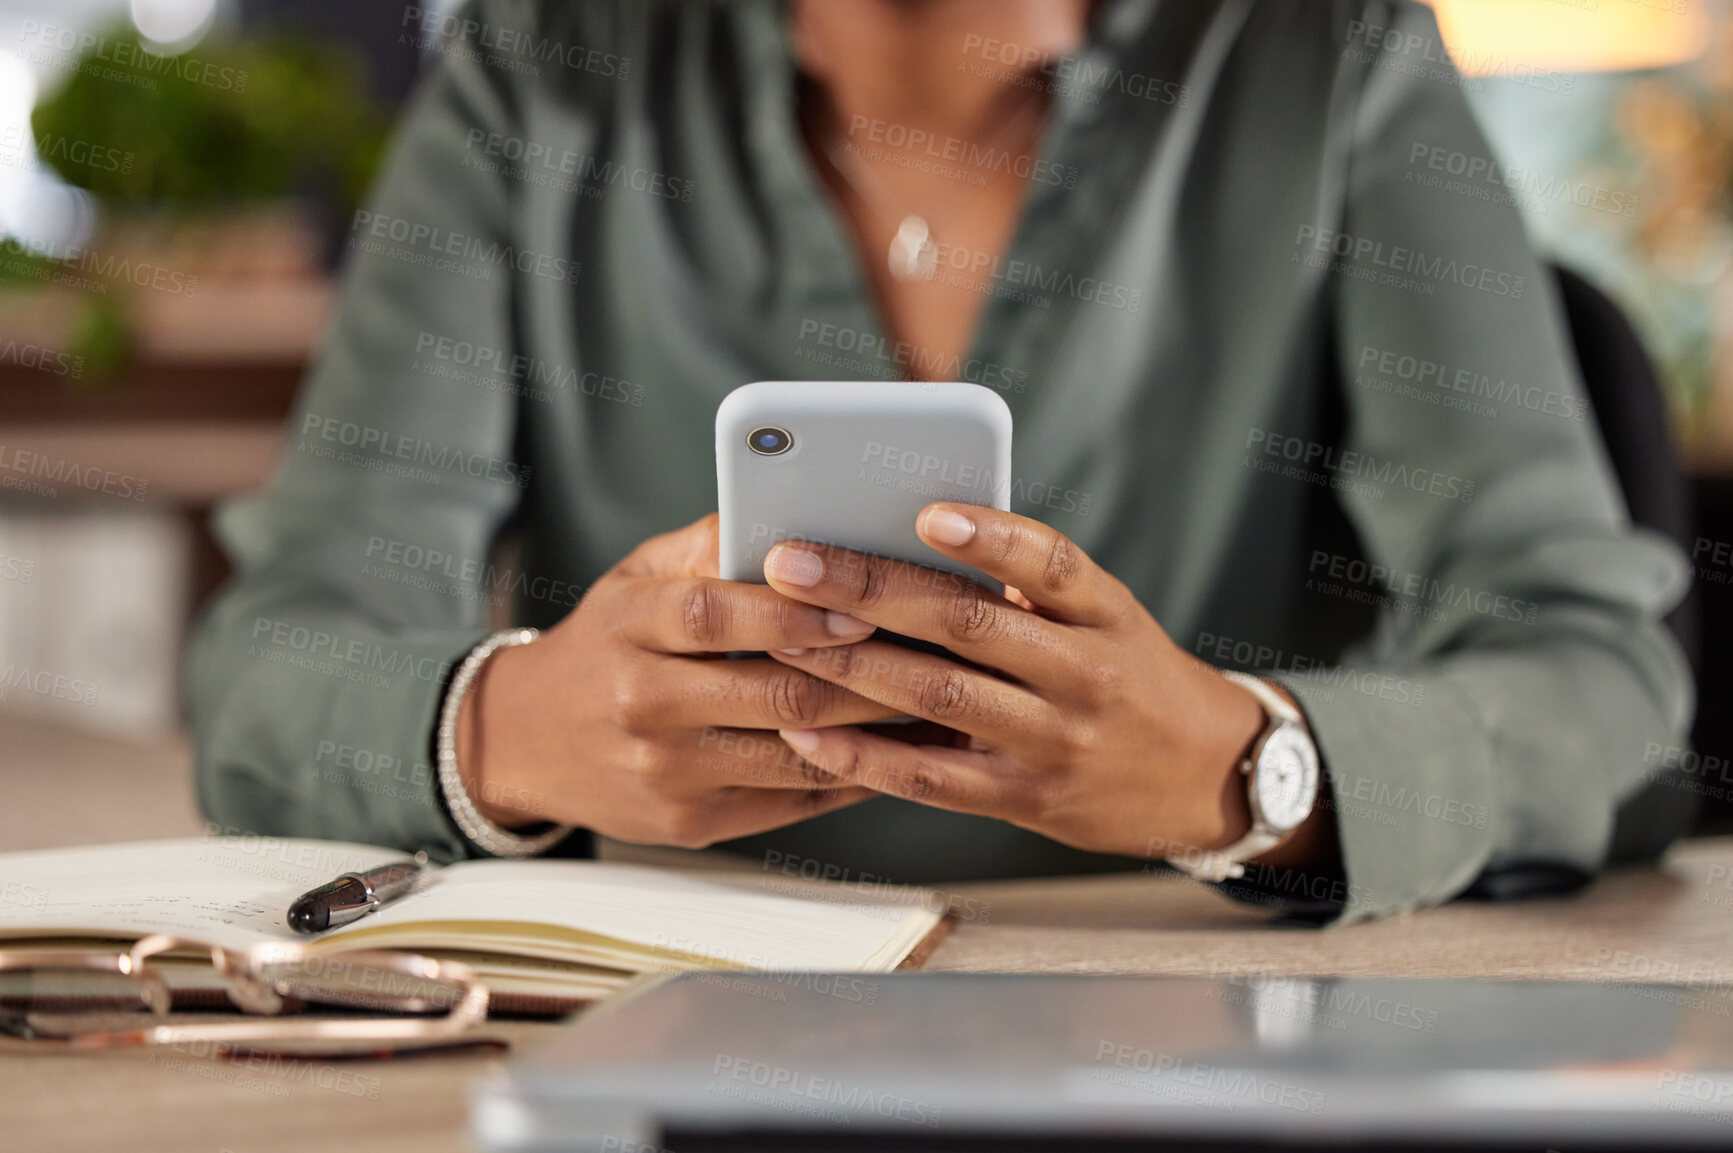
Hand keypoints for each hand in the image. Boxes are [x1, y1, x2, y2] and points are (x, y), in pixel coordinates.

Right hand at [455, 514, 902, 847]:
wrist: (524, 740)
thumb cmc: (606, 642)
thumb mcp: (636, 577)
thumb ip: (711, 545)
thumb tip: (795, 505)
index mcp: (631, 627)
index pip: (717, 615)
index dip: (794, 612)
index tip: (861, 606)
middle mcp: (644, 704)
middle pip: (774, 695)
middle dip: (865, 678)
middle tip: (934, 658)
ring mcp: (667, 773)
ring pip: (795, 756)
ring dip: (877, 733)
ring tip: (936, 704)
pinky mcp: (690, 824)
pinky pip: (791, 802)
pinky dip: (854, 776)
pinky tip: (900, 752)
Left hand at [759, 504, 1293, 861]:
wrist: (1207, 776)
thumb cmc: (1130, 676)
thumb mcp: (1105, 619)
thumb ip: (1026, 589)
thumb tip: (904, 538)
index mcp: (1106, 615)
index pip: (1052, 564)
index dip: (992, 537)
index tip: (929, 509)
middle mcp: (1086, 676)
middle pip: (970, 625)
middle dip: (868, 589)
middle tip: (790, 561)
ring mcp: (1056, 743)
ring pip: (940, 698)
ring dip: (850, 666)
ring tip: (779, 637)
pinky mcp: (1025, 801)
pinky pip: (931, 779)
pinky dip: (862, 756)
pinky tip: (804, 732)